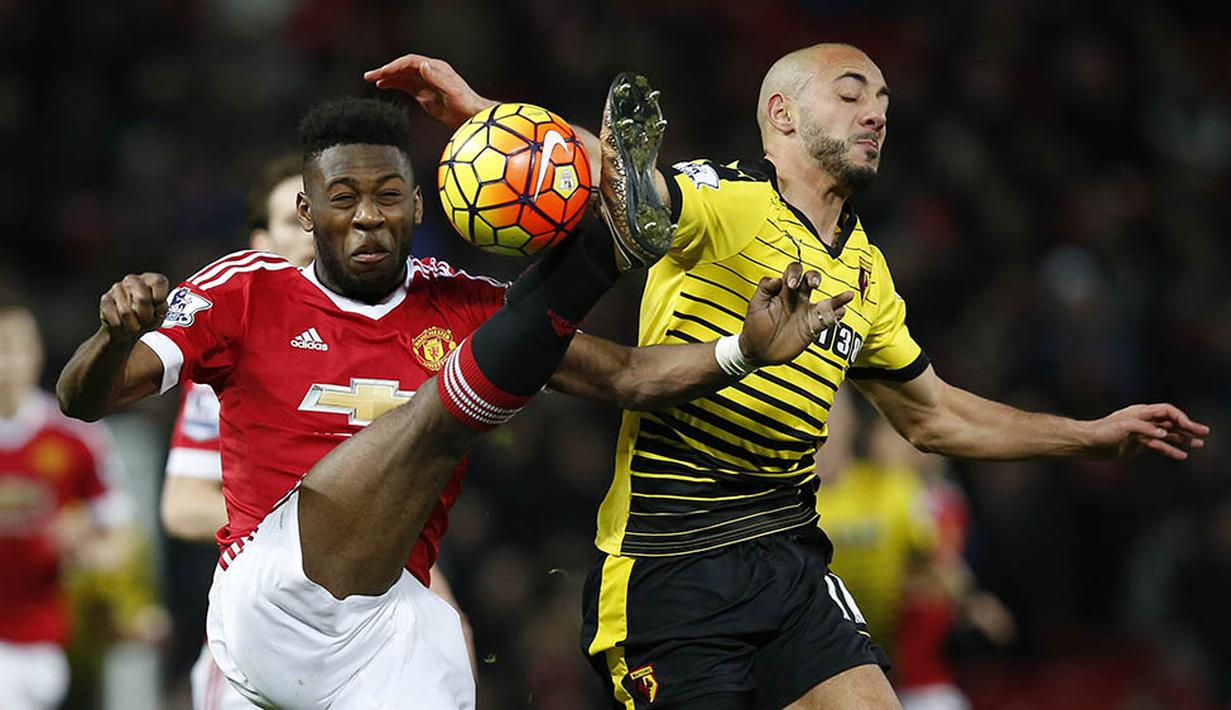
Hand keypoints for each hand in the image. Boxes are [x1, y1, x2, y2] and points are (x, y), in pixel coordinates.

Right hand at [99, 273, 168, 343]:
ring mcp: (118, 288)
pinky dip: (120, 327)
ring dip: (133, 325)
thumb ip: (160, 310)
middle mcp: (134, 280)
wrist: (127, 327)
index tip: (158, 308)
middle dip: (146, 317)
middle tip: (145, 321)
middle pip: (143, 299)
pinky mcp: (105, 299)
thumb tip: (156, 308)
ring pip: (126, 313)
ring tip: (134, 325)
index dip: (160, 298)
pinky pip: (114, 319)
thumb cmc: (146, 317)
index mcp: (150, 280)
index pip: (159, 282)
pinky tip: (122, 324)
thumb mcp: (158, 315)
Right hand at [363, 54, 495, 129]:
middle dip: (386, 70)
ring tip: (371, 79)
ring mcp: (425, 82)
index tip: (382, 73)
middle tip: (369, 75)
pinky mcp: (423, 93)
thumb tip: (423, 65)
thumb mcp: (452, 91)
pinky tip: (382, 85)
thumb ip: (437, 78)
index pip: (410, 62)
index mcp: (436, 68)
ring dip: (387, 76)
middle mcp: (429, 72)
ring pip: (402, 75)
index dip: (395, 66)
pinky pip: (405, 85)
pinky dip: (393, 83)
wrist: (472, 117)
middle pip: (403, 66)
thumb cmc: (466, 104)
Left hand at [739, 263, 854, 366]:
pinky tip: (842, 312)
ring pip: (826, 301)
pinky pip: (828, 320)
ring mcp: (806, 313)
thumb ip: (764, 290)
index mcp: (783, 291)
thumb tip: (777, 279)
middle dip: (814, 277)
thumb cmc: (755, 326)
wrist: (758, 350)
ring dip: (837, 298)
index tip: (791, 284)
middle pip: (811, 280)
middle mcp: (797, 299)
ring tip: (848, 295)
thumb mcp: (755, 305)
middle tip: (813, 284)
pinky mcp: (812, 328)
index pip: (794, 272)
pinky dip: (836, 316)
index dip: (795, 273)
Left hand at [1083, 403, 1208, 459]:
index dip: (1181, 418)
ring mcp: (1142, 433)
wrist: (1087, 443)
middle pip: (1171, 422)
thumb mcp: (1123, 427)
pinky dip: (1170, 450)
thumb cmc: (1102, 431)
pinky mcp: (1138, 445)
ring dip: (1183, 439)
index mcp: (1141, 412)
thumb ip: (1145, 429)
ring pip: (1167, 435)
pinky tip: (1182, 456)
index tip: (1191, 427)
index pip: (1167, 411)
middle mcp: (1144, 421)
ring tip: (1199, 444)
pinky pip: (1158, 447)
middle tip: (1205, 433)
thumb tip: (1164, 434)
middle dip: (1188, 427)